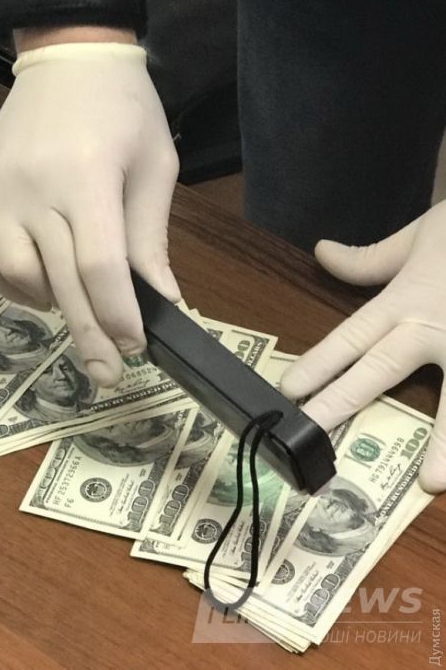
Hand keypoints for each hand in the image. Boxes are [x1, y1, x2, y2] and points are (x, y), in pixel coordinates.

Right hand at [0, 39, 179, 387]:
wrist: (68, 55)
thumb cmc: (126, 109)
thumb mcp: (155, 167)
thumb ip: (151, 238)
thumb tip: (164, 301)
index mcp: (86, 179)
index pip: (101, 268)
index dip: (119, 314)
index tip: (135, 348)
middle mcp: (35, 192)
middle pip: (62, 282)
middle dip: (89, 335)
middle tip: (107, 375)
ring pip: (17, 276)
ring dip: (51, 307)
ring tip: (79, 315)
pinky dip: (9, 285)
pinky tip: (37, 290)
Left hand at [280, 201, 445, 492]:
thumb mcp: (421, 236)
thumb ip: (371, 258)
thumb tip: (322, 253)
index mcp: (408, 299)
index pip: (352, 336)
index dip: (318, 363)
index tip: (288, 391)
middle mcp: (437, 327)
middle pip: (382, 369)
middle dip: (343, 402)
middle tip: (312, 437)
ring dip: (445, 443)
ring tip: (432, 482)